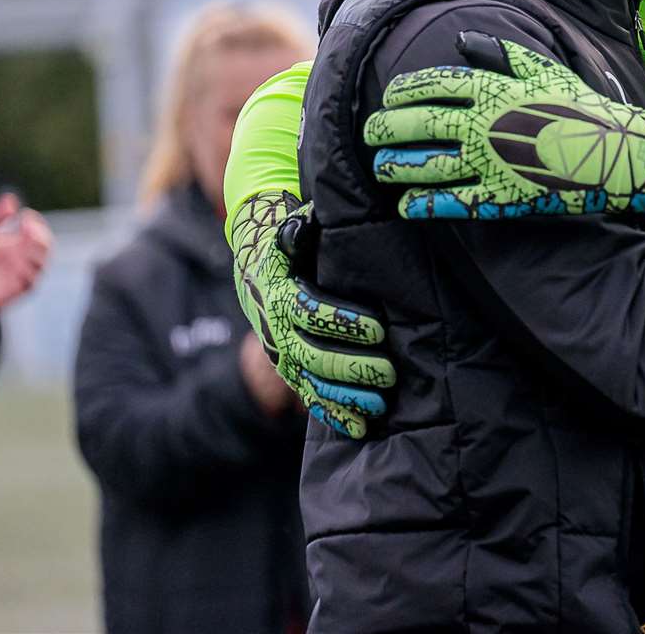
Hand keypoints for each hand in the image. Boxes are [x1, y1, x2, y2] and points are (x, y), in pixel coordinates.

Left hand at [0, 193, 51, 315]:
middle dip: (41, 237)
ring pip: (41, 264)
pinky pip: (30, 282)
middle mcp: (21, 259)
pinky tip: (16, 261)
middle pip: (45, 247)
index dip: (37, 223)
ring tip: (24, 240)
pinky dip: (27, 272)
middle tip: (28, 226)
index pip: (37, 232)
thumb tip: (10, 199)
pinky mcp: (15, 290)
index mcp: (15, 245)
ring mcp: (19, 274)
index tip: (26, 215)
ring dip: (36, 252)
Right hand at [229, 193, 396, 437]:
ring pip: (308, 381)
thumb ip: (303, 226)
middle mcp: (274, 325)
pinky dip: (332, 413)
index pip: (309, 310)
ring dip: (345, 395)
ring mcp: (279, 351)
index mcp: (278, 290)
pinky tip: (359, 426)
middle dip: (351, 366)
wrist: (255, 258)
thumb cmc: (292, 239)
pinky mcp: (288, 368)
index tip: (380, 328)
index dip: (344, 321)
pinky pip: (307, 396)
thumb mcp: (294, 228)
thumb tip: (310, 218)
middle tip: (389, 372)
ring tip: (380, 403)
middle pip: (310, 354)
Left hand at [364, 32, 644, 231]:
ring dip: (398, 166)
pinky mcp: (503, 198)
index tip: (389, 96)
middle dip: (388, 127)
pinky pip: (453, 203)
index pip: (434, 83)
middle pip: (421, 122)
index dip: (405, 91)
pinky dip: (424, 204)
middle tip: (371, 133)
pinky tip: (405, 206)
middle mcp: (485, 123)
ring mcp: (491, 162)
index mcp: (495, 88)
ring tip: (381, 168)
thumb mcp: (546, 70)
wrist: (619, 153)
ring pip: (428, 164)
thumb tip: (463, 42)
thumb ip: (502, 54)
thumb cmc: (585, 109)